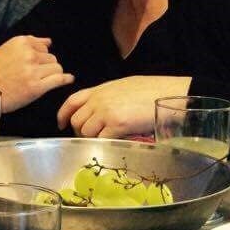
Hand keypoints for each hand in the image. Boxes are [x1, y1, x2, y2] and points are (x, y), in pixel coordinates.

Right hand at [0, 36, 72, 112]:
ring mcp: (33, 71)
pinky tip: (68, 79)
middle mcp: (28, 54)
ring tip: (44, 80)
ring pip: (56, 68)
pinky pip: (58, 79)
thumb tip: (49, 41)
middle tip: (37, 75)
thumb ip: (29, 43)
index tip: (37, 64)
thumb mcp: (7, 49)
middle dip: (47, 66)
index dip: (42, 56)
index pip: (44, 46)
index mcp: (21, 42)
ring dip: (53, 74)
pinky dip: (65, 79)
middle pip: (52, 58)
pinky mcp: (36, 87)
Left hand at [57, 75, 190, 138]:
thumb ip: (107, 96)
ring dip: (93, 139)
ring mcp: (107, 112)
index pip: (72, 101)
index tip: (61, 124)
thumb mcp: (123, 86)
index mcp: (100, 89)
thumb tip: (99, 110)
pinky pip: (101, 139)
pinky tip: (115, 141)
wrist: (169, 94)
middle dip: (80, 132)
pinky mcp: (117, 125)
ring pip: (86, 132)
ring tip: (107, 139)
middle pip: (76, 121)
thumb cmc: (152, 90)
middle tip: (92, 137)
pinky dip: (105, 143)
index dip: (63, 114)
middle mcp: (99, 100)